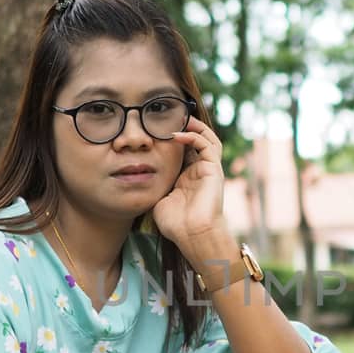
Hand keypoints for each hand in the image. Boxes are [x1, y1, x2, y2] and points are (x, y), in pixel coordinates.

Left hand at [151, 116, 225, 250]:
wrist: (192, 234)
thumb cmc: (176, 224)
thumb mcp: (159, 199)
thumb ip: (154, 185)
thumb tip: (139, 176)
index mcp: (187, 179)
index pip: (183, 152)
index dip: (173, 139)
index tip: (157, 129)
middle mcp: (199, 172)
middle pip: (197, 142)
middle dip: (186, 128)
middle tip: (170, 118)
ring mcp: (208, 170)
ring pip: (207, 139)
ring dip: (194, 127)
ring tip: (179, 118)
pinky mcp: (214, 169)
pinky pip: (206, 145)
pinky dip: (193, 136)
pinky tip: (177, 134)